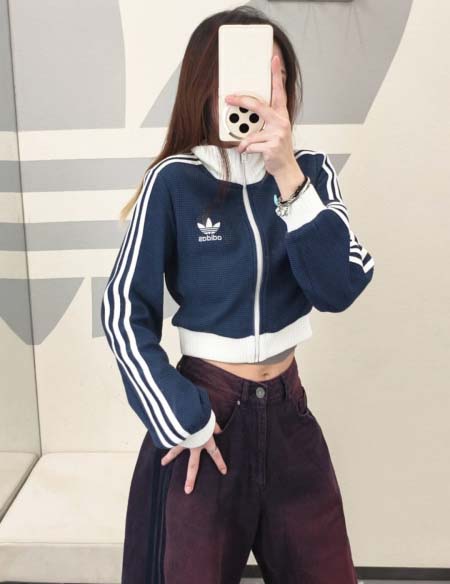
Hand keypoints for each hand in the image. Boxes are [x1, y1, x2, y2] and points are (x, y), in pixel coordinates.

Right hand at [160, 421, 226, 493]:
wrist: (189, 413)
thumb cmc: (202, 416)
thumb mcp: (212, 420)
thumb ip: (215, 427)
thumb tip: (219, 431)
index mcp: (206, 441)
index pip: (215, 454)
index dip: (220, 463)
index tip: (224, 472)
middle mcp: (194, 445)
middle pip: (193, 465)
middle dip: (190, 479)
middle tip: (187, 490)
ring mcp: (184, 441)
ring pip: (175, 452)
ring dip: (168, 458)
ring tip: (163, 463)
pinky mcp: (175, 435)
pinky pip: (169, 438)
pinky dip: (163, 437)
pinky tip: (158, 439)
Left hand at [225, 54, 300, 179]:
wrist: (285, 167)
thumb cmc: (276, 147)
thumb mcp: (273, 130)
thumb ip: (263, 120)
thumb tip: (244, 113)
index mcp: (281, 114)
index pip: (279, 91)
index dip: (276, 75)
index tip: (273, 59)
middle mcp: (281, 121)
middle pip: (258, 106)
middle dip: (242, 101)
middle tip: (229, 98)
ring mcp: (277, 133)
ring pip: (251, 133)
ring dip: (244, 141)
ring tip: (243, 146)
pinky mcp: (272, 146)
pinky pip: (250, 145)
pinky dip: (246, 149)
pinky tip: (248, 152)